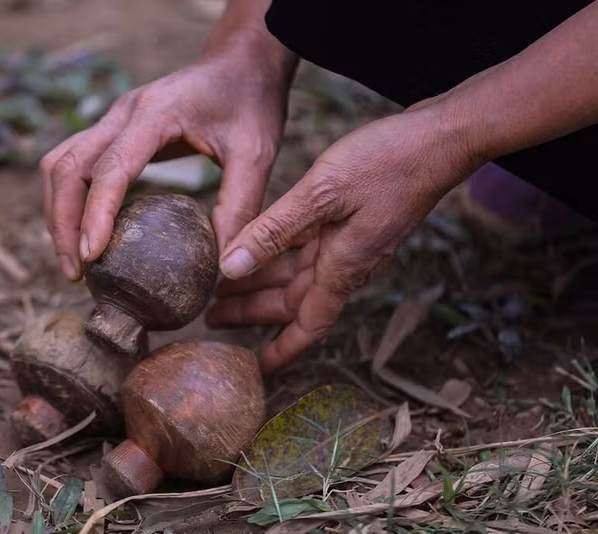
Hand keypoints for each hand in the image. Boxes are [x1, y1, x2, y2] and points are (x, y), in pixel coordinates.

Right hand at [40, 40, 296, 280]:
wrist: (242, 61)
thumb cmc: (251, 101)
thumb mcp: (257, 154)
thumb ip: (240, 207)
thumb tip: (225, 268)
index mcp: (156, 114)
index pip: (110, 167)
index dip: (95, 213)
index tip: (91, 256)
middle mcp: (123, 112)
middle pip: (67, 167)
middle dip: (62, 222)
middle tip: (75, 273)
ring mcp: (113, 118)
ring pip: (60, 164)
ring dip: (57, 212)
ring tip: (73, 260)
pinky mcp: (114, 130)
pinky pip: (73, 163)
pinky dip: (68, 199)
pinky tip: (83, 232)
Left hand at [205, 105, 484, 372]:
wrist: (440, 139)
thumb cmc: (388, 163)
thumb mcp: (320, 194)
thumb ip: (273, 232)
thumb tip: (231, 269)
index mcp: (341, 267)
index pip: (307, 325)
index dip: (281, 351)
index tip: (255, 369)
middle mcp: (347, 264)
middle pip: (293, 302)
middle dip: (252, 312)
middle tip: (211, 316)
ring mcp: (352, 245)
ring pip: (298, 276)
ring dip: (262, 282)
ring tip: (223, 285)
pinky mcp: (354, 224)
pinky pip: (309, 253)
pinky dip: (280, 257)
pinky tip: (261, 248)